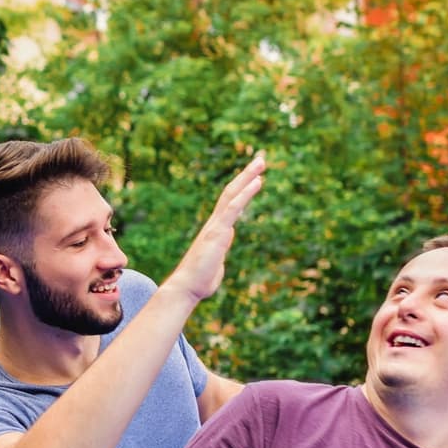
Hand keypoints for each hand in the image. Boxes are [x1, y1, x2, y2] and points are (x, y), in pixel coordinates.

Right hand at [165, 154, 265, 303]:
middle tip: (261, 159)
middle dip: (246, 175)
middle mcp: (215, 223)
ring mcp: (215, 226)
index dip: (242, 189)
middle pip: (231, 192)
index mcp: (216, 230)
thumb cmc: (200, 280)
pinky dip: (245, 193)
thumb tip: (227, 238)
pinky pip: (232, 208)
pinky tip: (258, 182)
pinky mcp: (217, 232)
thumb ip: (222, 249)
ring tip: (261, 162)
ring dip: (247, 177)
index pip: (230, 203)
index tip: (255, 177)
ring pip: (232, 194)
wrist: (186, 288)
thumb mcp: (217, 262)